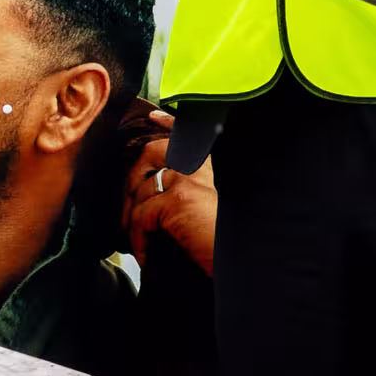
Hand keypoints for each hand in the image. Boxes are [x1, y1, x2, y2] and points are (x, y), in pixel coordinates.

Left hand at [123, 120, 220, 271]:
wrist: (247, 259)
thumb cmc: (229, 242)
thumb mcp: (211, 208)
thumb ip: (192, 192)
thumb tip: (160, 195)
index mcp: (209, 165)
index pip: (187, 133)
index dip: (168, 123)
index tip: (153, 117)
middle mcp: (200, 165)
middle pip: (150, 152)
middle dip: (131, 179)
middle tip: (128, 208)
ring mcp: (188, 178)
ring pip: (140, 189)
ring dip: (130, 218)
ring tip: (136, 240)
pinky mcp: (177, 200)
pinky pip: (140, 215)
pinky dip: (137, 237)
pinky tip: (145, 254)